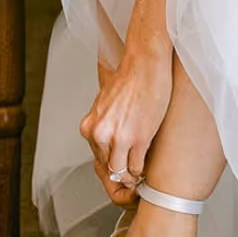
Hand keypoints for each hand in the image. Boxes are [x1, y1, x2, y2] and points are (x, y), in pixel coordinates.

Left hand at [80, 37, 172, 204]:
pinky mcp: (139, 139)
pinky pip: (138, 167)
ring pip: (121, 171)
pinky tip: (147, 159)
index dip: (111, 161)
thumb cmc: (129, 78)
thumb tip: (107, 138)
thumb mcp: (104, 103)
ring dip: (131, 172)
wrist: (144, 64)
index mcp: (90, 126)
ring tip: (139, 166)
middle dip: (121, 168)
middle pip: (108, 167)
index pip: (97, 157)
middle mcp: (100, 134)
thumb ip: (103, 123)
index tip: (120, 163)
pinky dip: (142, 168)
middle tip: (131, 167)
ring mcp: (119, 138)